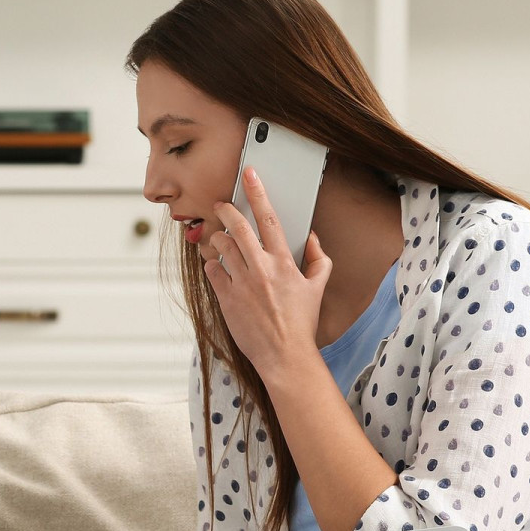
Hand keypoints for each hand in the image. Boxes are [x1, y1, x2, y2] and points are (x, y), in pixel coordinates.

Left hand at [203, 166, 332, 378]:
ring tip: (219, 239)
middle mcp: (261, 270)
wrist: (284, 356)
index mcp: (284, 263)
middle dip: (226, 210)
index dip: (257, 193)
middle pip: (237, 227)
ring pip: (221, 247)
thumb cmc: (301, 323)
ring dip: (218, 238)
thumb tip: (311, 238)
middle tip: (221, 205)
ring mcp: (241, 284)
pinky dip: (212, 264)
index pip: (269, 219)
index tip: (249, 174)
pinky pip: (212, 271)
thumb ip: (318, 259)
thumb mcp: (317, 288)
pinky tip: (216, 266)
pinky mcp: (226, 299)